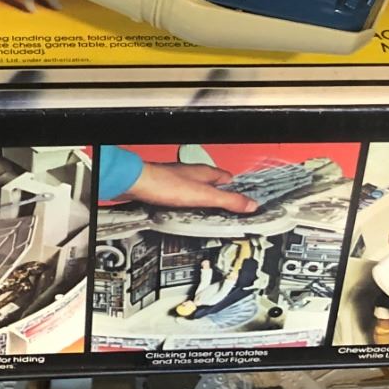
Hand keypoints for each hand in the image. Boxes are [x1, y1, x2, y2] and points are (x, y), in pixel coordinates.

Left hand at [126, 161, 257, 213]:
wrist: (138, 184)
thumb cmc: (167, 185)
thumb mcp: (205, 197)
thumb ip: (228, 200)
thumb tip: (251, 204)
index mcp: (206, 172)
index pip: (228, 178)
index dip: (236, 189)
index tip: (244, 201)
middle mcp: (193, 174)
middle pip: (213, 185)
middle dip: (220, 197)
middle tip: (228, 212)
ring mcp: (179, 180)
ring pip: (197, 190)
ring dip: (203, 202)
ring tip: (208, 216)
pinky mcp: (166, 188)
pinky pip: (183, 197)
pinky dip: (188, 205)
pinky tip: (186, 214)